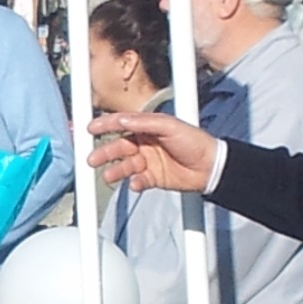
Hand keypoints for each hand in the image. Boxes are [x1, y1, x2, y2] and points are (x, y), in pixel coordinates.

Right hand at [87, 112, 218, 192]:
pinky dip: (134, 182)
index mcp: (147, 127)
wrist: (211, 167)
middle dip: (104, 153)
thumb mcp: (169, 126)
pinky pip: (137, 180)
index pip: (121, 124)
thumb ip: (144, 123)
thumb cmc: (194, 141)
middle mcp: (144, 143)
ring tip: (108, 176)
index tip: (90, 129)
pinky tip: (135, 183)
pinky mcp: (153, 178)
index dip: (105, 125)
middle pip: (118, 147)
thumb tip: (122, 120)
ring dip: (115, 170)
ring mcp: (148, 161)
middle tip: (92, 159)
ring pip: (125, 165)